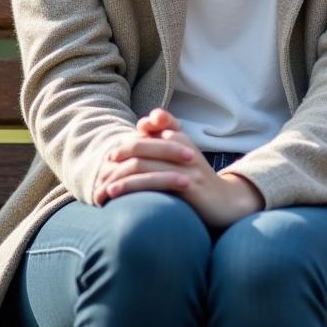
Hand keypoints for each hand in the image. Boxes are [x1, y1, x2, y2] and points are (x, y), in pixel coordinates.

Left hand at [95, 108, 264, 227]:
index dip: (127, 142)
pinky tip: (115, 195)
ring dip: (117, 177)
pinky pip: (154, 181)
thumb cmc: (195, 181)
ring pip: (143, 164)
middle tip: (101, 171)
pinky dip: (130, 187)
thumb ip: (163, 142)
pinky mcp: (187, 184)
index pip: (149, 128)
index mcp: (180, 138)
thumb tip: (143, 124)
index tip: (110, 158)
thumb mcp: (180, 158)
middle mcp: (182, 147)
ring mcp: (185, 166)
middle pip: (141, 145)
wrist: (226, 202)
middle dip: (117, 157)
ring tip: (101, 190)